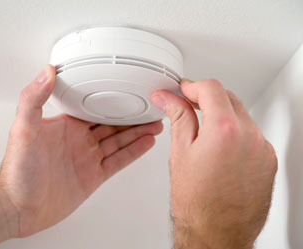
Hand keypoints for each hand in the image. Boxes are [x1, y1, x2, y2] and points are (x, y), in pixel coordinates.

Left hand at [0, 65, 162, 236]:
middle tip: (150, 107)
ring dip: (137, 132)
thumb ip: (33, 99)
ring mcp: (86, 159)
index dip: (111, 99)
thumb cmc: (17, 171)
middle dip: (131, 116)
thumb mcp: (23, 129)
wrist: (19, 207)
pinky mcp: (92, 177)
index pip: (93, 107)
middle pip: (111, 124)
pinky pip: (118, 161)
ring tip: (156, 123)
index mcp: (65, 126)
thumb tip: (45, 72)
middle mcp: (78, 141)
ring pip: (118, 141)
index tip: (126, 89)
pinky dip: (134, 152)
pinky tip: (146, 144)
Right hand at [151, 79, 276, 248]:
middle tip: (187, 106)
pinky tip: (220, 148)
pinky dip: (235, 133)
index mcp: (224, 130)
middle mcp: (250, 136)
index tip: (182, 91)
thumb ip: (177, 117)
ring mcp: (262, 149)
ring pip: (242, 116)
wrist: (216, 233)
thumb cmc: (196, 201)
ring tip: (202, 132)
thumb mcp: (180, 152)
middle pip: (229, 98)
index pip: (211, 88)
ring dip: (222, 115)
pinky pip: (252, 135)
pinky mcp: (268, 161)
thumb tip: (168, 98)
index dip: (192, 86)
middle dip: (207, 98)